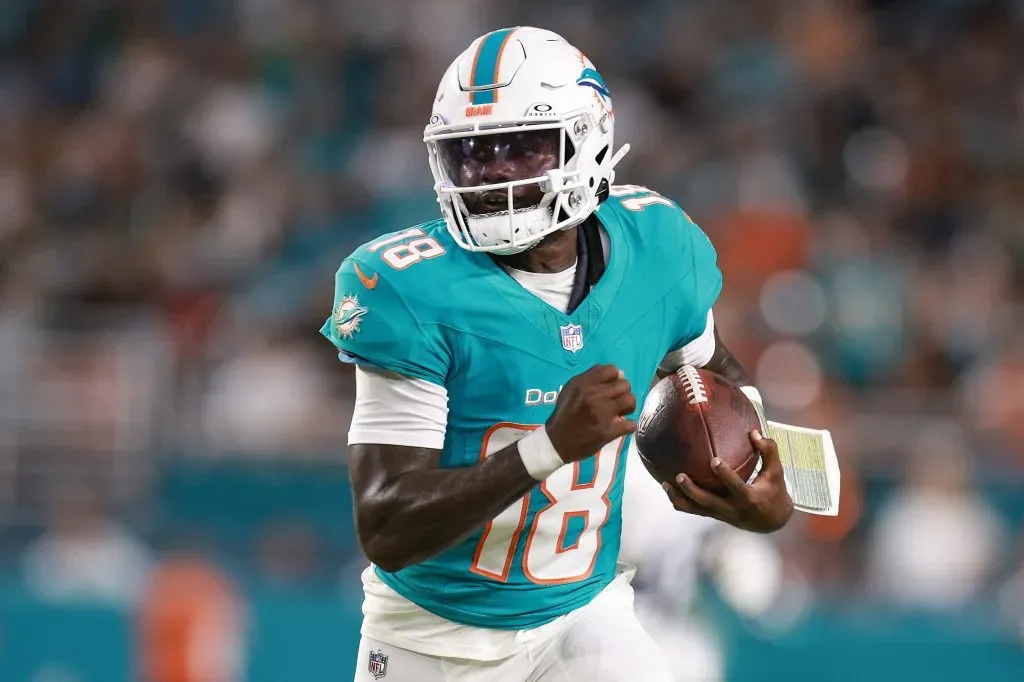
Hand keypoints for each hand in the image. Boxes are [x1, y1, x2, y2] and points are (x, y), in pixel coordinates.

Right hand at [547, 364, 636, 463]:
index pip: (611, 370)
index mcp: (584, 383)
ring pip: (630, 401)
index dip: (614, 377)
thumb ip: (592, 378)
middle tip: (616, 401)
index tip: (610, 386)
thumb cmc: (565, 413)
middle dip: (622, 392)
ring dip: (628, 406)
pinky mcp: (609, 431)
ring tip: (620, 412)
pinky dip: (628, 426)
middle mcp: (595, 396)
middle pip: (624, 384)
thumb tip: (619, 374)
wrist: (557, 441)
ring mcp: (603, 414)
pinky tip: (620, 427)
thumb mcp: (571, 389)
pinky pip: (630, 424)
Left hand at [663, 430, 793, 532]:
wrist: (772, 521)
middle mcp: (733, 509)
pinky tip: (668, 489)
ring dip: (680, 498)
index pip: (736, 487)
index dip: (725, 475)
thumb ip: (768, 451)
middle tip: (679, 475)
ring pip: (697, 509)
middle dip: (692, 490)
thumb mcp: (776, 472)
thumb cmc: (774, 491)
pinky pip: (694, 511)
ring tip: (665, 484)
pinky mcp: (715, 516)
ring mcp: (722, 514)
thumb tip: (754, 432)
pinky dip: (680, 502)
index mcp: (749, 498)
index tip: (714, 461)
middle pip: (708, 502)